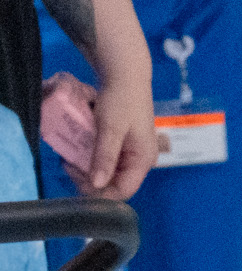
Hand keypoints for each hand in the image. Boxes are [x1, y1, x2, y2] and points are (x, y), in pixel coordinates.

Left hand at [37, 70, 153, 199]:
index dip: (100, 193)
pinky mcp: (121, 148)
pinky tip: (78, 152)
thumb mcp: (111, 129)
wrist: (125, 78)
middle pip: (113, 185)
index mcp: (143, 160)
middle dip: (89, 180)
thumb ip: (104, 157)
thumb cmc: (122, 101)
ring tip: (70, 158)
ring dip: (86, 170)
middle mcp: (139, 161)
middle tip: (68, 164)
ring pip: (106, 175)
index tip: (76, 179)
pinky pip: (105, 163)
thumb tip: (97, 185)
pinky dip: (89, 161)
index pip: (123, 190)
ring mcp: (130, 155)